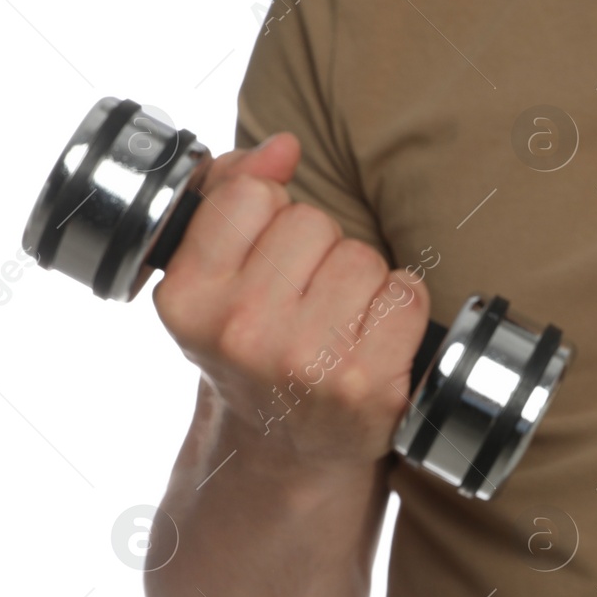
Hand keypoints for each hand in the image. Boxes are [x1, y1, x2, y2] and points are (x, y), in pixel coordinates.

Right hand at [151, 134, 429, 464]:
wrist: (285, 449)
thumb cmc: (255, 347)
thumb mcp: (215, 276)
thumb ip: (232, 193)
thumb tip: (282, 146)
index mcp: (190, 297)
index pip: (253, 195)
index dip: (273, 216)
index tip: (269, 258)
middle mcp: (240, 331)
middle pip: (314, 223)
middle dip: (321, 250)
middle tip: (307, 300)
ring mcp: (304, 362)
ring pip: (363, 257)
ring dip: (363, 281)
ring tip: (339, 322)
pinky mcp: (365, 384)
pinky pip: (407, 294)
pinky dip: (401, 308)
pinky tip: (374, 338)